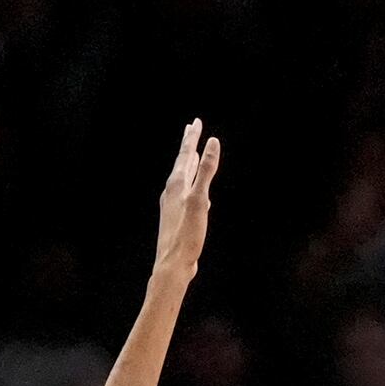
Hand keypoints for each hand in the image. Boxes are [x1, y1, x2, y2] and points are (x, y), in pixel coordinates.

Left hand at [155, 119, 220, 278]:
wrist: (172, 263)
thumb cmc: (187, 234)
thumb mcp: (199, 200)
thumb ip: (207, 171)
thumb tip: (213, 143)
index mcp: (176, 184)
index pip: (186, 154)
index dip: (192, 138)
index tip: (196, 122)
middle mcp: (171, 191)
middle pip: (182, 162)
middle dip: (188, 145)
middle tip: (192, 129)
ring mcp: (172, 203)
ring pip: (182, 176)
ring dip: (189, 163)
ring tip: (193, 153)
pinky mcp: (177, 215)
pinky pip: (185, 191)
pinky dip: (191, 182)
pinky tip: (196, 188)